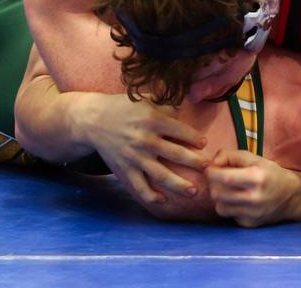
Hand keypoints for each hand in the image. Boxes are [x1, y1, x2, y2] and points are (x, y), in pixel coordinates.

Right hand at [88, 95, 209, 204]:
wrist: (93, 120)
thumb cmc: (123, 108)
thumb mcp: (145, 100)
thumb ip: (166, 107)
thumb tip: (185, 112)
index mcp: (152, 120)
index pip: (181, 131)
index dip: (195, 138)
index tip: (203, 144)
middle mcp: (145, 139)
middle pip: (176, 154)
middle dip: (195, 163)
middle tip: (207, 168)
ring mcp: (134, 157)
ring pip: (161, 175)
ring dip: (180, 185)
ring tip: (194, 192)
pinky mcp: (124, 170)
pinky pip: (140, 187)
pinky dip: (152, 196)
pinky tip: (164, 200)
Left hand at [205, 149, 300, 226]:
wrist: (292, 196)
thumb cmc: (270, 173)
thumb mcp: (253, 158)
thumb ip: (230, 156)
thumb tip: (212, 163)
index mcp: (256, 178)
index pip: (223, 177)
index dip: (211, 172)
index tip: (211, 169)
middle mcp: (254, 198)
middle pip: (216, 194)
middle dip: (213, 184)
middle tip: (218, 179)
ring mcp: (252, 214)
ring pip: (219, 207)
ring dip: (219, 198)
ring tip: (228, 190)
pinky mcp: (250, 224)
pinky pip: (229, 216)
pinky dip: (230, 207)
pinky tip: (239, 201)